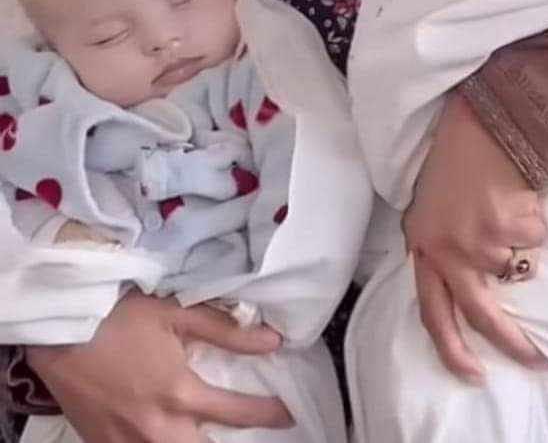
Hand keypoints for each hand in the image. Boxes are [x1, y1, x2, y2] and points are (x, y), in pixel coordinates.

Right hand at [26, 290, 292, 441]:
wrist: (60, 331)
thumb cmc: (121, 317)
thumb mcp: (178, 315)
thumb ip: (227, 331)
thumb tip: (273, 341)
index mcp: (179, 393)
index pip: (237, 413)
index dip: (269, 415)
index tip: (288, 415)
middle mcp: (157, 427)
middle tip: (252, 434)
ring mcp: (127, 442)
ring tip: (210, 434)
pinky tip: (168, 436)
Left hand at [403, 92, 547, 381]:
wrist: (479, 121)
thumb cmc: (455, 159)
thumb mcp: (431, 208)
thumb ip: (441, 246)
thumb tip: (466, 283)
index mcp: (423, 247)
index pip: (432, 314)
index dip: (452, 349)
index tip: (472, 374)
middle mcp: (447, 251)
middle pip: (481, 314)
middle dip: (511, 343)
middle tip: (536, 361)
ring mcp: (479, 241)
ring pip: (518, 267)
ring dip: (522, 240)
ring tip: (510, 203)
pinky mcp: (508, 227)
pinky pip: (536, 236)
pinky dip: (536, 217)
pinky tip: (520, 190)